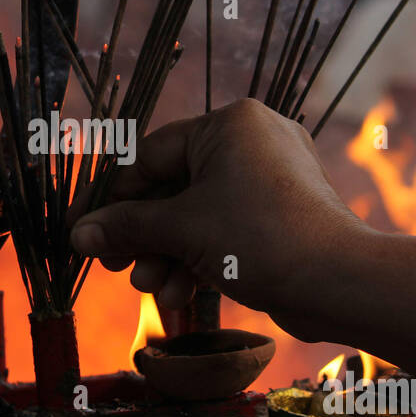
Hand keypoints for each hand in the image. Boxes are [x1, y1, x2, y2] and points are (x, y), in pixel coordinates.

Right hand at [68, 98, 377, 341]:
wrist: (337, 282)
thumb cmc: (260, 239)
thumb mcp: (181, 230)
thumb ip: (126, 228)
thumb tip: (78, 235)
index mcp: (228, 124)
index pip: (150, 156)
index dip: (111, 198)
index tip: (83, 228)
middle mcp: (250, 141)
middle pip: (173, 188)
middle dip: (142, 235)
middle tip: (114, 266)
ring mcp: (268, 178)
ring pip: (198, 214)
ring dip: (167, 253)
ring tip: (151, 286)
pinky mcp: (280, 214)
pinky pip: (225, 229)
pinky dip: (200, 258)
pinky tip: (181, 292)